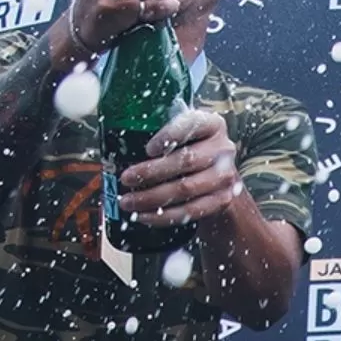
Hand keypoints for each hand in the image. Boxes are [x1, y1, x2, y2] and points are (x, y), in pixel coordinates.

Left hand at [116, 109, 242, 225]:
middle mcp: (223, 148)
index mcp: (212, 124)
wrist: (217, 175)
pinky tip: (143, 216)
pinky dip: (164, 216)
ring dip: (152, 198)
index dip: (170, 135)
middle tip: (126, 178)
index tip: (147, 149)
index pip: (192, 124)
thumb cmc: (189, 148)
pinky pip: (190, 211)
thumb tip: (116, 138)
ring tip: (128, 202)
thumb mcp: (182, 133)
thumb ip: (160, 130)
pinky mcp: (221, 200)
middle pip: (186, 160)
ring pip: (185, 188)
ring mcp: (225, 176)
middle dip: (151, 171)